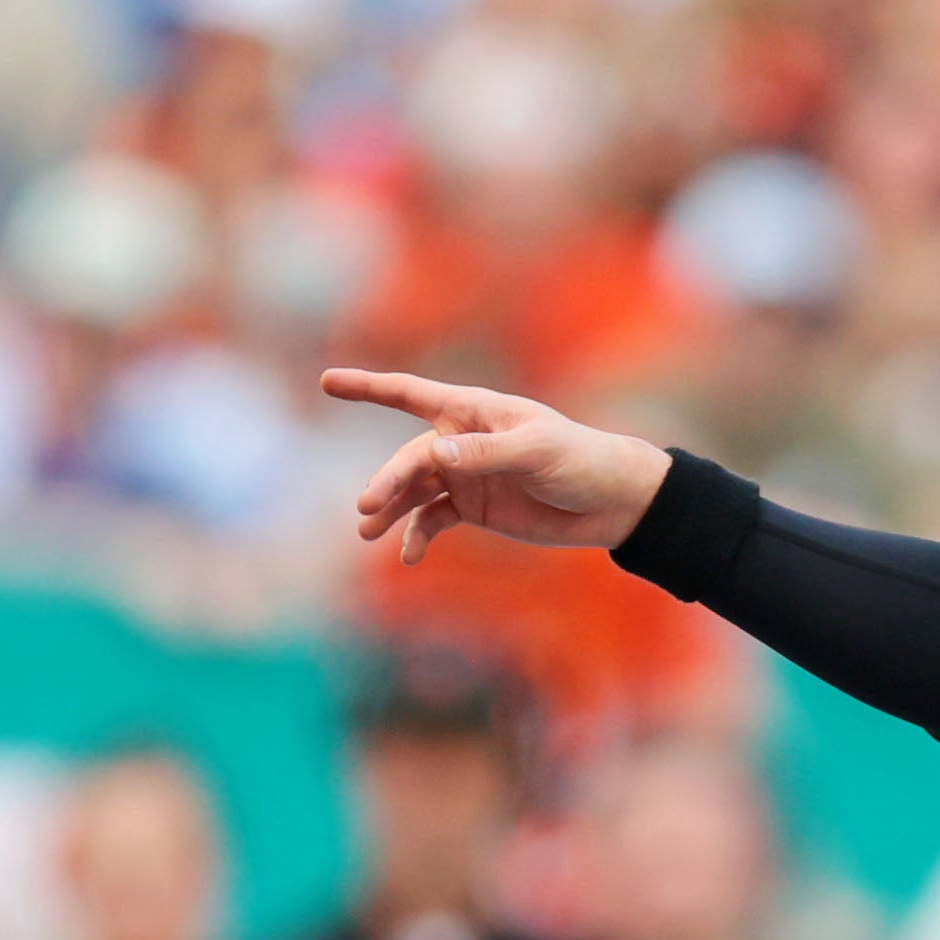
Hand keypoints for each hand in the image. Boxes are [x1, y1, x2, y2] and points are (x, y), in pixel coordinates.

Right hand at [327, 370, 670, 562]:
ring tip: (368, 534)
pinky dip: (418, 537)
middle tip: (366, 511)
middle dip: (386, 482)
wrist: (611, 501)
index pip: (411, 394)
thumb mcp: (537, 452)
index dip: (368, 388)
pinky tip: (408, 556)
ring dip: (391, 512)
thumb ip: (486, 454)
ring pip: (414, 492)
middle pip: (409, 459)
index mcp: (474, 411)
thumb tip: (435, 455)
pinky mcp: (474, 508)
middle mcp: (462, 440)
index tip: (327, 383)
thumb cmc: (579, 460)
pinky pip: (433, 521)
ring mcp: (466, 475)